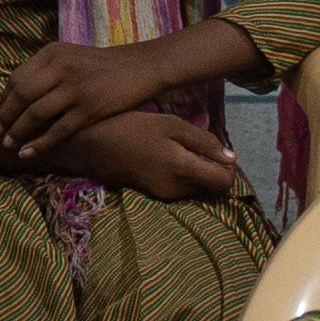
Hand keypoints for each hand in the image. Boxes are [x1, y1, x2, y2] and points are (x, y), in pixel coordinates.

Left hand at [0, 39, 176, 159]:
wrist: (142, 67)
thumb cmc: (103, 66)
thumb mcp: (71, 57)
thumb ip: (46, 71)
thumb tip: (16, 96)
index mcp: (53, 53)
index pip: (16, 78)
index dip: (4, 99)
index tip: (0, 115)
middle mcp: (61, 67)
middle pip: (21, 96)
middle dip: (6, 117)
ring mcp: (76, 88)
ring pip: (36, 114)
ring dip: (19, 133)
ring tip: (10, 145)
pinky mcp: (90, 108)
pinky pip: (58, 130)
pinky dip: (40, 144)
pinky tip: (29, 152)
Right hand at [54, 108, 251, 201]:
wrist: (87, 145)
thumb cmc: (129, 127)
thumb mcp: (169, 125)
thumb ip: (203, 142)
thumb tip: (232, 159)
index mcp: (183, 171)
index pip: (224, 184)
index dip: (228, 169)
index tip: (219, 152)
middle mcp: (175, 190)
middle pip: (210, 187)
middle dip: (211, 169)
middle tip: (196, 144)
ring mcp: (162, 195)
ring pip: (194, 187)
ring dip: (194, 171)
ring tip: (176, 146)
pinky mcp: (151, 194)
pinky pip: (178, 187)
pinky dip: (179, 174)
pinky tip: (162, 154)